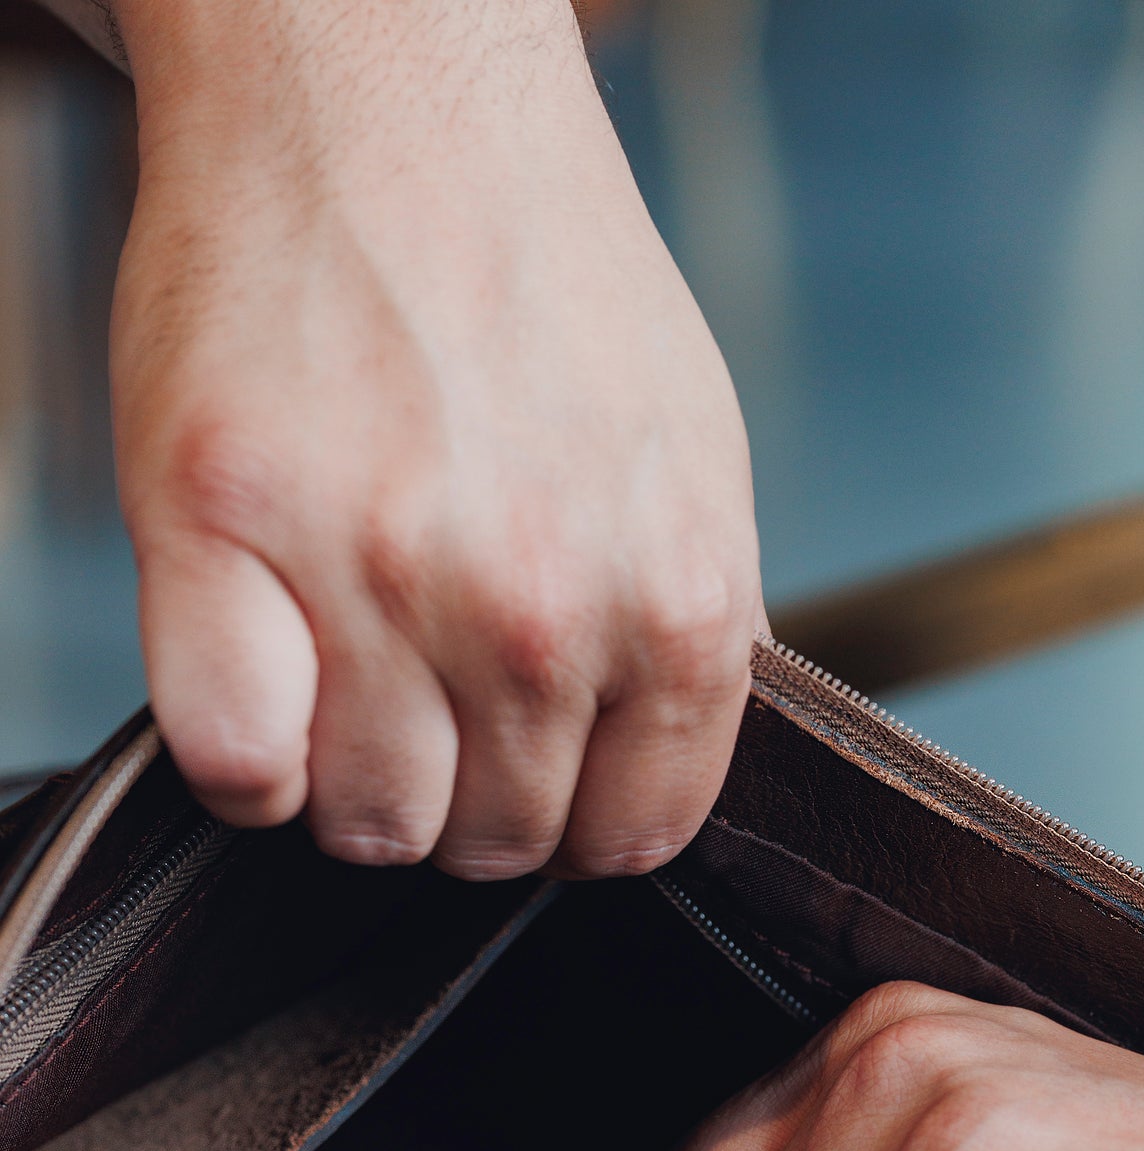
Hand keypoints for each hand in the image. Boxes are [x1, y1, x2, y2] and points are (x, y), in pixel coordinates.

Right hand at [106, 0, 760, 874]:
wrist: (386, 90)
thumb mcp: (690, 454)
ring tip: (351, 678)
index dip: (577, 819)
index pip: (633, 834)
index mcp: (673, 598)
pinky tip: (268, 683)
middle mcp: (535, 607)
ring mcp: (377, 575)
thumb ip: (691, 625)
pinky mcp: (227, 531)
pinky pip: (235, 767)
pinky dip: (245, 763)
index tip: (536, 771)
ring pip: (368, 825)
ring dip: (352, 781)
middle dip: (464, 797)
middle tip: (432, 698)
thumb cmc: (535, 267)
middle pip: (494, 843)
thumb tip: (666, 761)